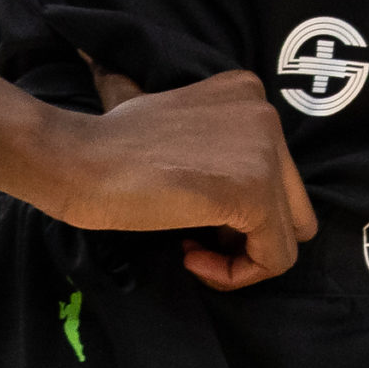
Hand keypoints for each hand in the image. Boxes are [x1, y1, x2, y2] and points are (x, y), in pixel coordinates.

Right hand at [35, 67, 316, 287]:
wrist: (78, 158)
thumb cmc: (111, 145)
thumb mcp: (179, 125)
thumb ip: (215, 141)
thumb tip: (230, 187)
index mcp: (248, 93)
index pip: (275, 172)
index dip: (237, 206)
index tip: (192, 214)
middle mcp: (267, 112)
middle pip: (290, 203)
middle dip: (245, 231)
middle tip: (194, 237)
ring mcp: (265, 150)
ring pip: (287, 234)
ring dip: (238, 254)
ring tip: (189, 248)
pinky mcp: (255, 191)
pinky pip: (275, 258)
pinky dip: (236, 274)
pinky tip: (189, 255)